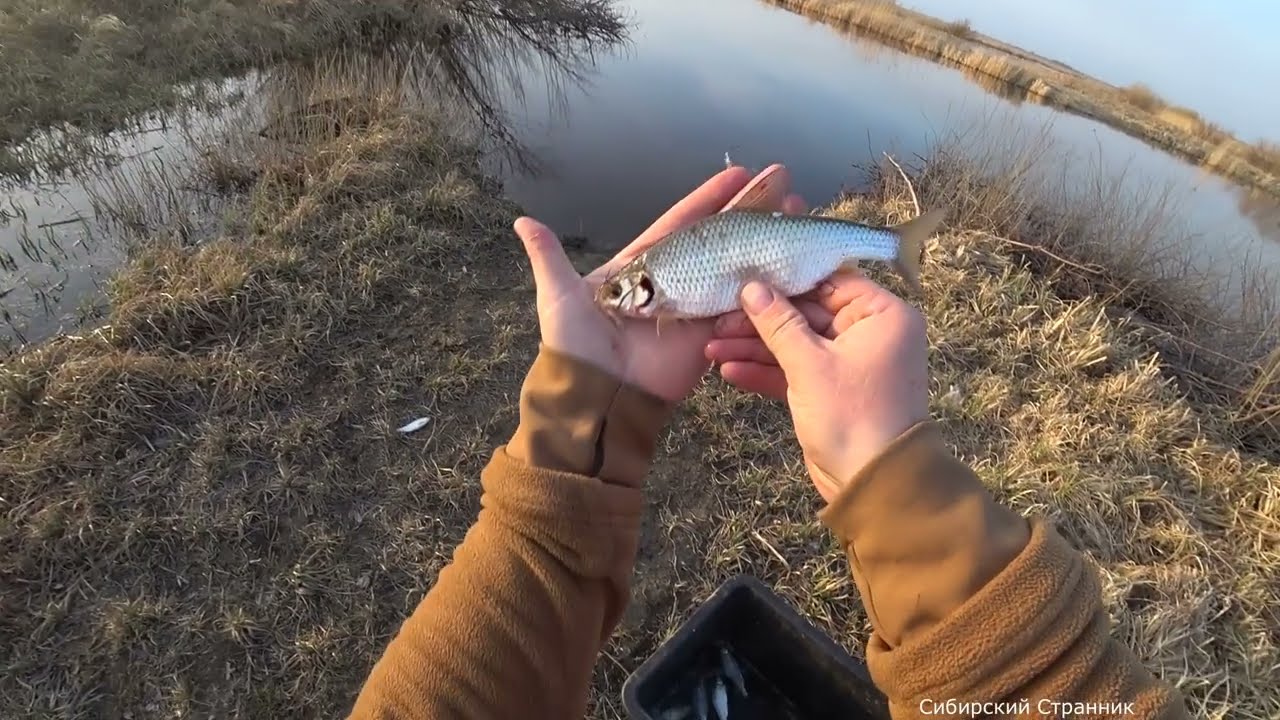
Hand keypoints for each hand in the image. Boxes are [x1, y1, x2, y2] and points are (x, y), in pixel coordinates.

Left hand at [513, 164, 805, 402]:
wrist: (596, 397)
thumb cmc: (573, 346)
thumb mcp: (559, 296)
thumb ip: (549, 258)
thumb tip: (522, 221)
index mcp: (642, 265)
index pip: (683, 222)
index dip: (710, 198)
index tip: (741, 174)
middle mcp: (674, 282)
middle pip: (719, 239)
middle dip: (751, 212)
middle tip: (785, 185)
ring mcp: (696, 308)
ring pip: (738, 268)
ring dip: (767, 244)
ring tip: (797, 218)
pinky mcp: (709, 337)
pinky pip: (742, 310)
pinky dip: (766, 290)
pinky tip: (795, 266)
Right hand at [705, 273, 929, 500]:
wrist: (873, 483)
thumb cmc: (852, 415)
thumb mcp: (809, 364)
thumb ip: (778, 323)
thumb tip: (751, 288)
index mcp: (882, 315)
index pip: (830, 283)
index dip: (787, 282)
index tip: (747, 279)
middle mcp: (870, 334)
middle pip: (807, 314)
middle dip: (761, 322)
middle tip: (718, 321)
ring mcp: (849, 364)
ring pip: (797, 345)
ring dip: (755, 348)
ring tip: (712, 348)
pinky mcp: (832, 392)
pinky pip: (797, 372)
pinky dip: (767, 372)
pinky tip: (729, 371)